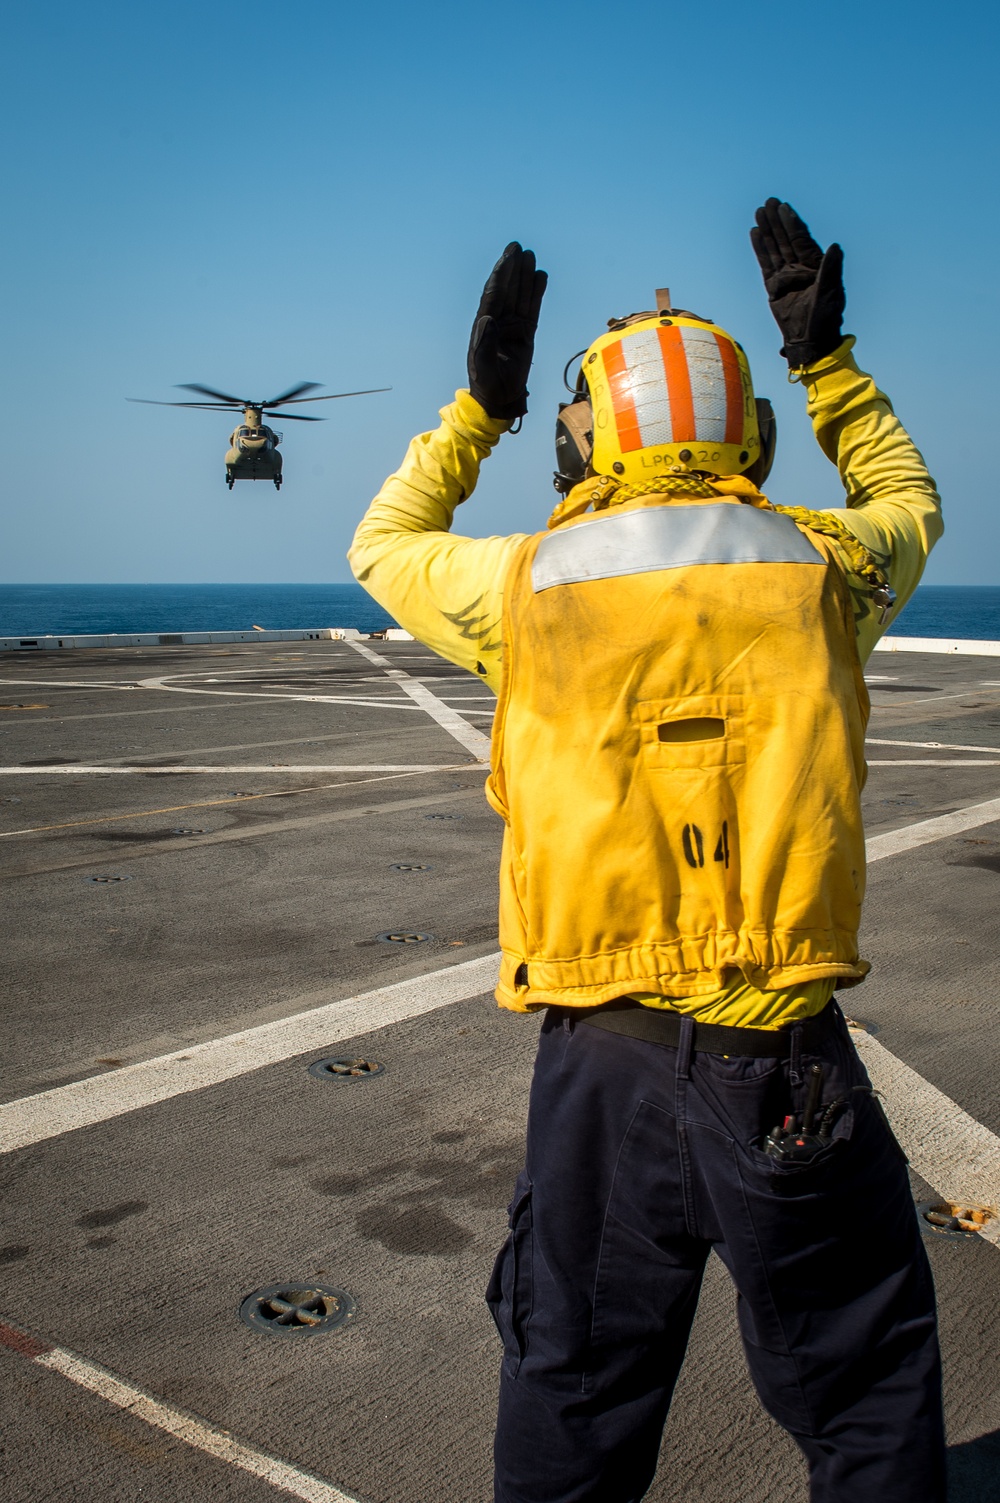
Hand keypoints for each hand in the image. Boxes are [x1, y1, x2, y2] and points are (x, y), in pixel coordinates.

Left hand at [467, 242, 546, 420]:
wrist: (499, 398)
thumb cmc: (488, 385)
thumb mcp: (483, 366)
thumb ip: (485, 343)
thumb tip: (488, 319)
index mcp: (485, 325)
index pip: (493, 295)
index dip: (500, 275)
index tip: (507, 257)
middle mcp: (498, 321)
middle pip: (507, 290)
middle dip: (512, 269)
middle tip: (518, 248)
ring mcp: (512, 326)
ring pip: (520, 296)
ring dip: (524, 277)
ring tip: (530, 257)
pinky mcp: (526, 333)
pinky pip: (532, 309)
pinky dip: (536, 293)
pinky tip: (540, 277)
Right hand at [750, 199, 844, 367]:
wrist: (811, 340)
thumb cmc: (826, 318)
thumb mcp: (831, 292)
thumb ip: (832, 269)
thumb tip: (835, 246)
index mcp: (816, 265)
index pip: (802, 239)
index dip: (793, 223)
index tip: (784, 207)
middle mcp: (800, 267)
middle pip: (786, 239)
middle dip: (778, 221)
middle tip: (769, 202)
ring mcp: (786, 277)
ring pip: (774, 249)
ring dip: (767, 231)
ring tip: (759, 212)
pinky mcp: (774, 287)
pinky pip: (765, 264)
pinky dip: (760, 249)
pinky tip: (755, 234)